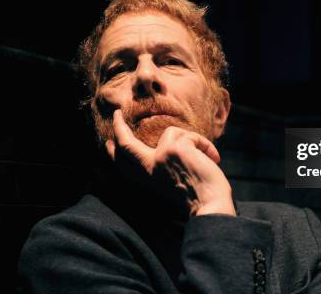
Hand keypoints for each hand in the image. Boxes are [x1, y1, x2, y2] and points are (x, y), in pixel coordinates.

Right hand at [105, 109, 235, 217]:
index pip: (123, 165)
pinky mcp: (174, 148)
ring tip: (206, 158)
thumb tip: (166, 145)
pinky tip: (212, 158)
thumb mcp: (172, 185)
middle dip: (118, 127)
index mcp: (146, 181)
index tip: (108, 143)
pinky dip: (204, 144)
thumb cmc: (199, 200)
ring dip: (191, 139)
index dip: (114, 153)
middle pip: (125, 144)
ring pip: (171, 132)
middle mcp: (148, 169)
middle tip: (116, 114)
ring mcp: (159, 157)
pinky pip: (190, 135)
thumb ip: (162, 168)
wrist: (210, 207)